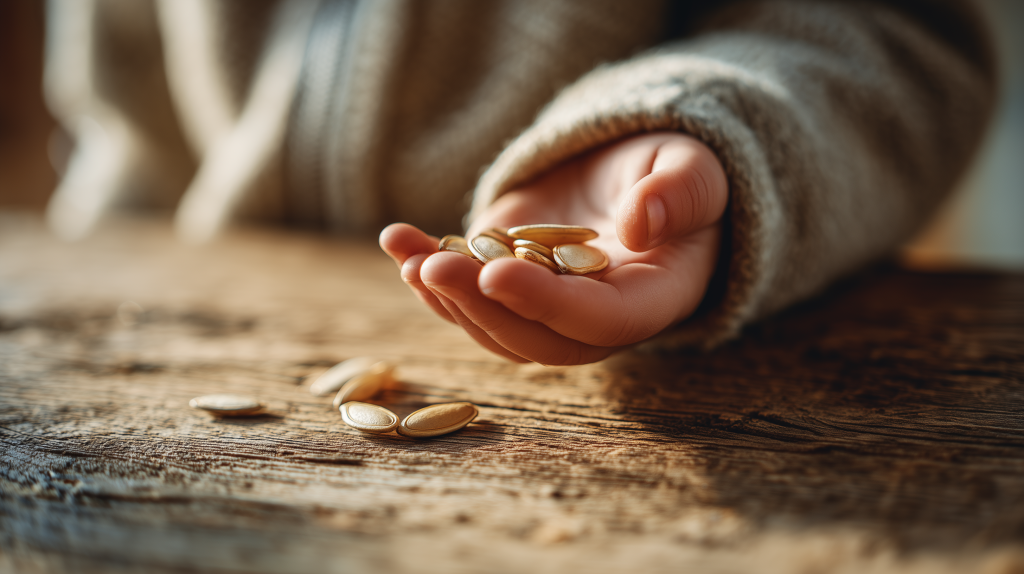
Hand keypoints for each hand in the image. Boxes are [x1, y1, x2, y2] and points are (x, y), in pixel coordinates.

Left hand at [380, 132, 727, 364]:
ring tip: (409, 256)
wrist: (638, 175)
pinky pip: (467, 295)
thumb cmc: (677, 173)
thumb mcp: (694, 171)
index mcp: (650, 299)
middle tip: (436, 268)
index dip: (547, 304)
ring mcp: (546, 309)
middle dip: (481, 307)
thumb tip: (640, 225)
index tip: (497, 273)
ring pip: (493, 326)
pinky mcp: (508, 285)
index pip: (599, 318)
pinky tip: (398, 242)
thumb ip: (679, 195)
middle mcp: (594, 320)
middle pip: (535, 338)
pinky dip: (428, 272)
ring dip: (446, 298)